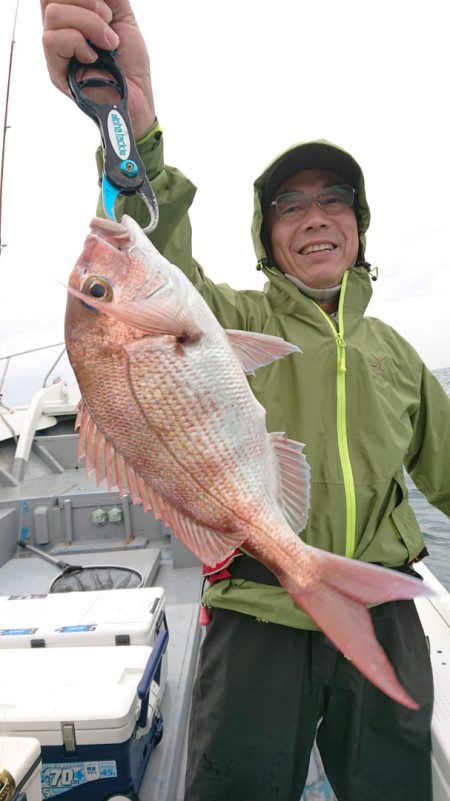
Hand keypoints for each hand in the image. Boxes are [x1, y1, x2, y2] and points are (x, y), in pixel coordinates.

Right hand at [40, 0, 155, 138]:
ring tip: (109, 43)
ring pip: (53, 14)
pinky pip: (53, 40)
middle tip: (109, 20)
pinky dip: (79, 43)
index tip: (107, 7)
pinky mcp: (55, 71)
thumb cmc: (131, 65)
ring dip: (89, 24)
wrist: (138, 98)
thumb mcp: (123, 17)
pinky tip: (94, 57)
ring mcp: (55, 52)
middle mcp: (59, 32)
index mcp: (72, 17)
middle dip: (87, 2)